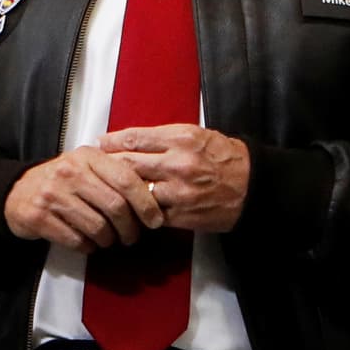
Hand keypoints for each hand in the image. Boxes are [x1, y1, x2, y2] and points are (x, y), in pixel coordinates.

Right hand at [3, 147, 158, 249]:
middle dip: (130, 228)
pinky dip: (87, 247)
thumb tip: (154, 197)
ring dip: (108, 240)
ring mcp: (53, 194)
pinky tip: (87, 243)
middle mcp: (70, 171)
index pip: (127, 179)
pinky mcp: (39, 216)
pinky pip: (76, 240)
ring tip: (108, 240)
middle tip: (131, 238)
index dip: (146, 203)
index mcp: (88, 156)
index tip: (156, 221)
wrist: (16, 192)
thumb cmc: (64, 182)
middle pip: (115, 206)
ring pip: (98, 227)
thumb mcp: (87, 167)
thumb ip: (115, 175)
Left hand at [103, 124, 251, 234]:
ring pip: (137, 192)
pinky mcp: (182, 214)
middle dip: (109, 166)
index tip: (99, 144)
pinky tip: (130, 209)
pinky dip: (139, 211)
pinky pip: (151, 213)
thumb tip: (132, 141)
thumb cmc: (224, 157)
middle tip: (96, 168)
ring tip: (109, 190)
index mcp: (181, 138)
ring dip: (121, 192)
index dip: (112, 142)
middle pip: (129, 164)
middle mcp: (178, 163)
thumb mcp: (197, 135)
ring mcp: (179, 191)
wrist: (253, 186)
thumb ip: (165, 138)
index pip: (135, 138)